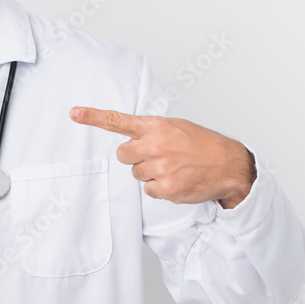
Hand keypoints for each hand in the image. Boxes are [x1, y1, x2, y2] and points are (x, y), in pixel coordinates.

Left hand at [69, 107, 253, 208]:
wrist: (230, 165)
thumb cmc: (203, 145)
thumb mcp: (176, 127)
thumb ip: (151, 130)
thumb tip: (131, 138)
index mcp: (156, 126)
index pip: (118, 120)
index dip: (93, 117)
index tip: (74, 113)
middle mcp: (155, 145)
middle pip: (123, 154)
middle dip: (136, 157)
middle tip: (158, 156)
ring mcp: (160, 168)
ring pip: (136, 174)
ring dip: (150, 173)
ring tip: (174, 167)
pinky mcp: (166, 188)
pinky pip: (148, 190)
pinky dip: (160, 188)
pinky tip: (177, 180)